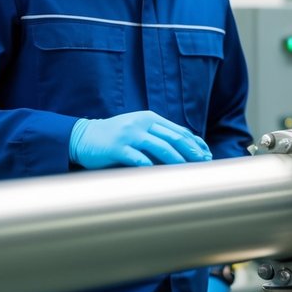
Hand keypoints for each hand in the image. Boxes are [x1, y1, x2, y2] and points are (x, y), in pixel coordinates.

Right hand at [69, 111, 211, 168]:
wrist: (83, 137)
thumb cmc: (117, 137)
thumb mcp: (140, 131)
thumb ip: (160, 137)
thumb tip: (190, 149)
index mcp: (151, 118)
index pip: (179, 131)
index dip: (195, 144)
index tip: (207, 156)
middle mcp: (142, 123)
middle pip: (173, 138)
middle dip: (191, 152)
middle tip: (203, 164)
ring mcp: (129, 134)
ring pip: (159, 146)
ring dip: (176, 159)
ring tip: (187, 170)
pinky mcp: (116, 147)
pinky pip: (136, 157)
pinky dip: (149, 165)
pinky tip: (158, 173)